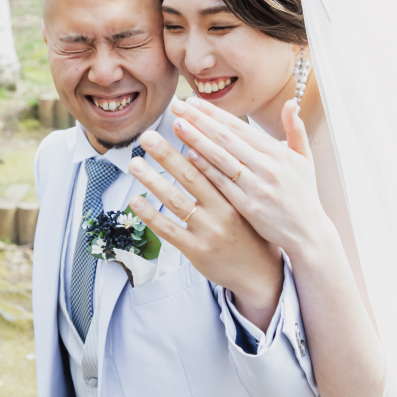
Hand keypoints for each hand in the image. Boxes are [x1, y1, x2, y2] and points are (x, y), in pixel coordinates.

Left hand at [128, 130, 282, 326]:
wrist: (262, 275)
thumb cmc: (258, 231)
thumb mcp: (257, 199)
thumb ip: (242, 172)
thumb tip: (228, 140)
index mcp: (240, 194)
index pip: (214, 161)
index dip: (195, 139)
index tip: (178, 121)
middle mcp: (224, 209)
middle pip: (191, 175)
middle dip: (166, 154)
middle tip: (147, 137)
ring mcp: (210, 230)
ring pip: (176, 200)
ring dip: (153, 180)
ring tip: (135, 163)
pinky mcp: (197, 250)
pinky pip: (169, 229)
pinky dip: (151, 215)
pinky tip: (135, 201)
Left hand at [168, 97, 333, 260]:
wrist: (308, 233)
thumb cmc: (303, 195)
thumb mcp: (305, 160)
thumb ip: (296, 130)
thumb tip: (290, 103)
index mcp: (277, 152)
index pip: (239, 127)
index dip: (214, 113)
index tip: (192, 101)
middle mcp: (267, 166)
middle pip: (226, 138)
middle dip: (199, 120)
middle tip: (177, 106)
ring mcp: (258, 187)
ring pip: (221, 158)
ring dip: (197, 139)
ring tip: (177, 125)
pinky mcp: (249, 207)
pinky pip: (223, 184)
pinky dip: (206, 169)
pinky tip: (189, 156)